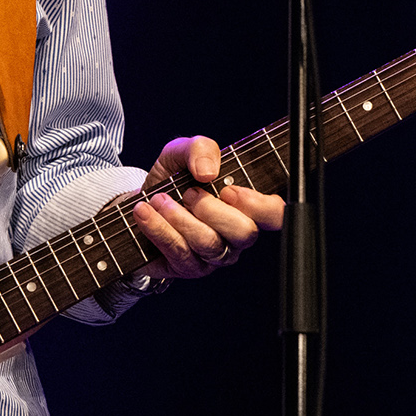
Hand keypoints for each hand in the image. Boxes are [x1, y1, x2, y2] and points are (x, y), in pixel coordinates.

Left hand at [127, 135, 284, 281]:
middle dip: (212, 210)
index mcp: (246, 206)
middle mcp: (235, 235)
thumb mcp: (182, 152)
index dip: (260, 206)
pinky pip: (180, 252)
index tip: (229, 190)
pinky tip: (145, 212)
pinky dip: (159, 228)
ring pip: (209, 244)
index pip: (275, 214)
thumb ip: (199, 148)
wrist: (140, 203)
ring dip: (180, 218)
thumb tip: (207, 171)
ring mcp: (213, 255)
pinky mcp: (188, 267)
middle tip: (188, 192)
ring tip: (159, 199)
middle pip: (244, 233)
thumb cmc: (172, 179)